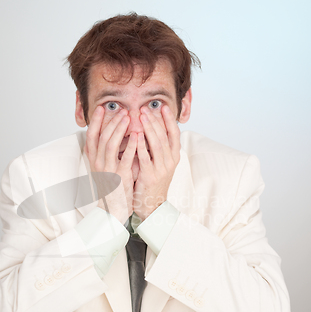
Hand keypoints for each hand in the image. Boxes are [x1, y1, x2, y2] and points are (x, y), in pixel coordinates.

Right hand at [84, 106, 136, 224]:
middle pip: (102, 136)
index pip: (91, 135)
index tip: (102, 108)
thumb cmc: (112, 185)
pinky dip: (130, 145)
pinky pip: (125, 157)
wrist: (114, 208)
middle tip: (122, 110)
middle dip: (112, 121)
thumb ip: (104, 151)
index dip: (96, 121)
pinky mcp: (120, 176)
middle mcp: (98, 163)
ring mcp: (108, 169)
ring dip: (119, 129)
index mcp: (93, 159)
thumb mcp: (104, 167)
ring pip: (110, 143)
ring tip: (128, 117)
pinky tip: (137, 135)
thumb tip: (108, 133)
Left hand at [133, 105, 180, 220]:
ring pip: (157, 144)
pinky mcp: (150, 176)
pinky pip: (146, 158)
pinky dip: (141, 146)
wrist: (151, 204)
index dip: (170, 120)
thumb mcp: (159, 163)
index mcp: (174, 156)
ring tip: (141, 117)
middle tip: (146, 109)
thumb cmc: (152, 181)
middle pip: (164, 136)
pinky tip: (136, 135)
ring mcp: (161, 169)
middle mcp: (170, 161)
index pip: (175, 134)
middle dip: (155, 120)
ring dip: (149, 129)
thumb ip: (157, 147)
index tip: (164, 107)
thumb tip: (152, 127)